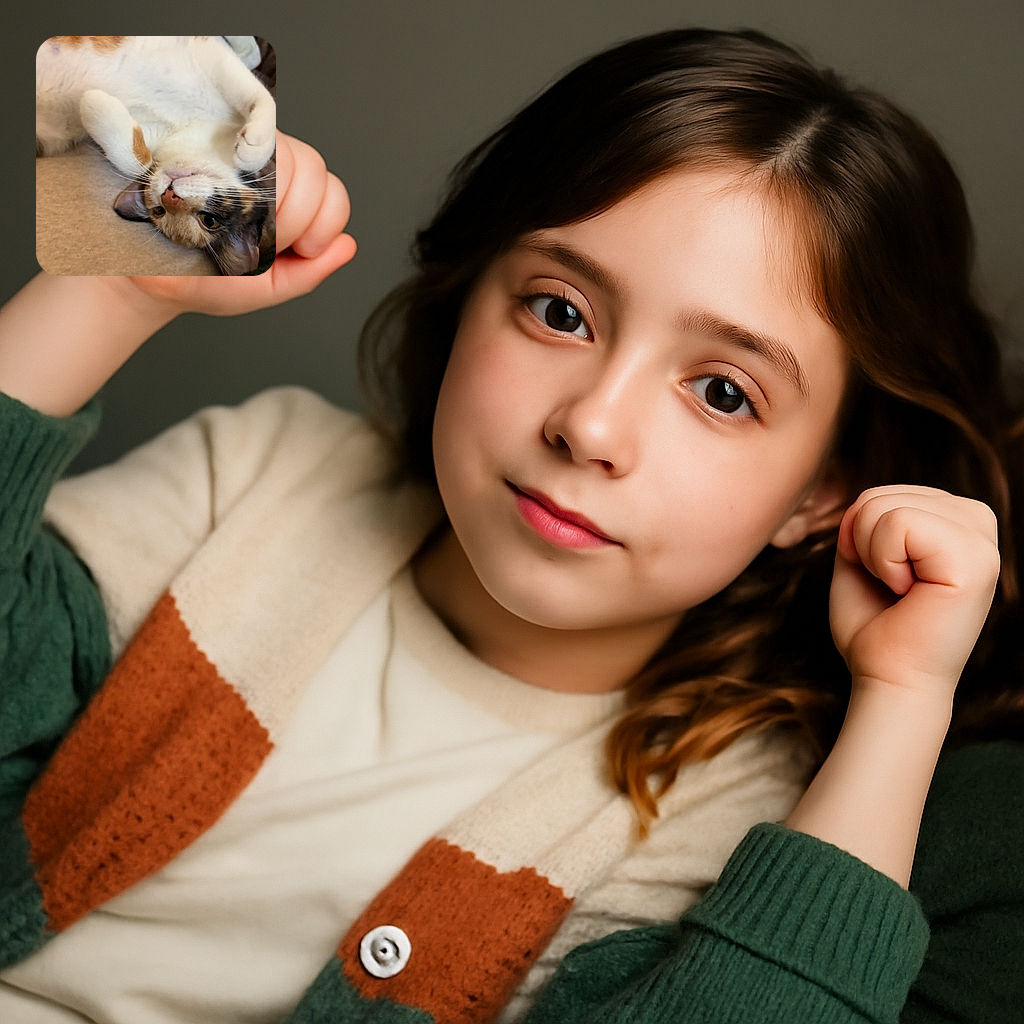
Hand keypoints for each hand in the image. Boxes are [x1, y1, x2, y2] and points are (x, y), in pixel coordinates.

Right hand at [125, 131, 355, 315]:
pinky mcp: (201, 140)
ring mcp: (233, 150)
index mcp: (289, 201)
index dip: (325, 218)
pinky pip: (236, 143)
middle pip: (311, 168)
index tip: (302, 248)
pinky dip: (233, 174)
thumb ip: (309, 271)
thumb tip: (347, 246)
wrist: (144, 276)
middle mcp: (267, 170)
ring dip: (269, 199)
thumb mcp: (265, 285)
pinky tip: (216, 199)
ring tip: (239, 224)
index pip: (331, 190)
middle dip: (296, 215)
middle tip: (265, 241)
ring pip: (281, 153)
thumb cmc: (205, 279)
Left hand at [829, 485, 999, 700]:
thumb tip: (865, 498)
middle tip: (891, 589)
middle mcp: (976, 522)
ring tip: (903, 591)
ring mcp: (982, 540)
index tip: (882, 578)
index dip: (857, 539)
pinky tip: (910, 592)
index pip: (879, 493)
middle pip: (878, 496)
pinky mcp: (977, 560)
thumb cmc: (874, 626)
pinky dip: (885, 561)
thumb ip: (865, 518)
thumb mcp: (860, 557)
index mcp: (953, 518)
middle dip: (862, 546)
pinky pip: (900, 523)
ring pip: (886, 507)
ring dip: (874, 557)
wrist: (888, 678)